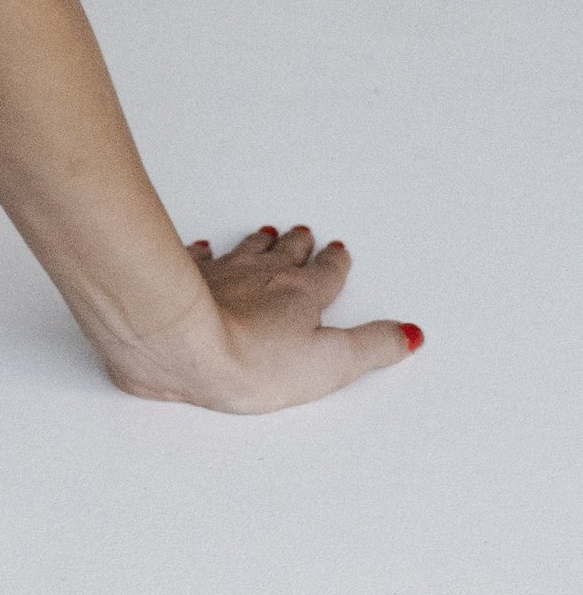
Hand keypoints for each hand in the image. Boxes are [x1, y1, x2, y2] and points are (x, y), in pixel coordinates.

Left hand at [116, 224, 423, 413]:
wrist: (185, 343)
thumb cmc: (255, 358)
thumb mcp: (333, 363)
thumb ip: (373, 347)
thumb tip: (409, 334)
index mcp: (302, 294)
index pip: (327, 274)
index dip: (335, 264)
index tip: (339, 253)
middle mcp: (263, 275)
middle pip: (286, 254)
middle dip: (299, 244)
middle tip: (304, 233)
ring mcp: (222, 274)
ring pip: (246, 250)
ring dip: (259, 243)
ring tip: (267, 232)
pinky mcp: (186, 280)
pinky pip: (199, 260)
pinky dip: (204, 254)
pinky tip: (203, 248)